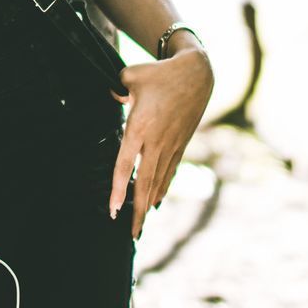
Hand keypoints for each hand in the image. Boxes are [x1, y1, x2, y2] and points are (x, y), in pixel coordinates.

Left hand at [108, 48, 213, 238]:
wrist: (196, 73)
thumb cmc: (159, 73)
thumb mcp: (130, 75)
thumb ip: (116, 88)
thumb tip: (111, 95)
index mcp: (140, 127)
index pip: (124, 164)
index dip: (118, 189)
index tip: (113, 209)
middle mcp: (156, 142)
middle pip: (144, 183)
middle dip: (137, 210)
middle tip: (131, 234)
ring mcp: (170, 145)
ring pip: (158, 181)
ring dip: (149, 205)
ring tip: (140, 225)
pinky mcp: (181, 144)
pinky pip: (169, 172)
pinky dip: (162, 189)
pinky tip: (155, 202)